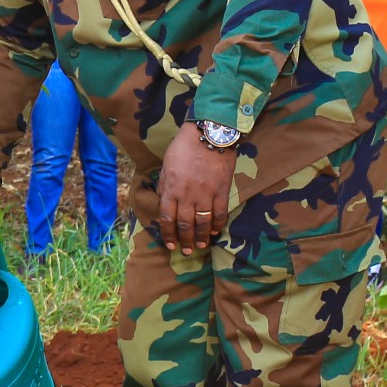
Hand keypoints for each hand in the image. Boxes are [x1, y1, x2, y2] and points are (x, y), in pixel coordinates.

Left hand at [157, 122, 234, 253]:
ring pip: (202, 222)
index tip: (169, 244)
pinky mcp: (222, 190)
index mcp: (170, 189)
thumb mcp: (166, 167)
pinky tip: (214, 231)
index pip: (166, 218)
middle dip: (184, 240)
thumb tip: (164, 202)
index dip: (168, 233)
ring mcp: (205, 194)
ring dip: (200, 237)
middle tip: (186, 252)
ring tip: (200, 246)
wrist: (208, 134)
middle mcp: (186, 195)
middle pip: (184, 224)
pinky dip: (217, 224)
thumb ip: (165, 186)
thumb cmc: (183, 148)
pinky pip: (219, 213)